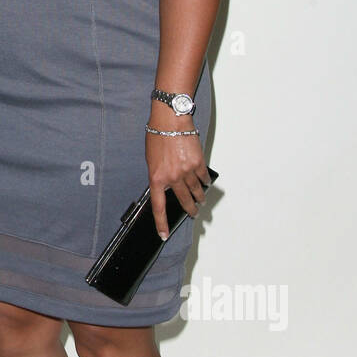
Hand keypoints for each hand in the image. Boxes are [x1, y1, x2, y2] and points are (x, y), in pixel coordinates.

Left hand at [145, 117, 210, 240]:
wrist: (170, 122)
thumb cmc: (157, 136)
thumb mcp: (151, 159)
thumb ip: (158, 175)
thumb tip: (165, 185)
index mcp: (157, 178)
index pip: (159, 206)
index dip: (161, 223)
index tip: (163, 234)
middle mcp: (172, 178)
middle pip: (184, 201)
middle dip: (190, 209)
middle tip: (194, 214)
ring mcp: (187, 171)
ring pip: (196, 191)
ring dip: (199, 197)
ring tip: (201, 200)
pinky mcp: (198, 163)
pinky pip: (203, 177)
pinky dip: (205, 182)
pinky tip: (205, 183)